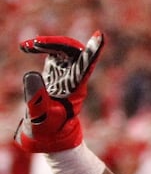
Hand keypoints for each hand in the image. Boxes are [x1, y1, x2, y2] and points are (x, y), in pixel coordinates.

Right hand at [14, 31, 103, 152]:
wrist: (49, 136)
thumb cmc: (47, 130)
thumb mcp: (39, 117)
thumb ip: (35, 98)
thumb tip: (32, 73)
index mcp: (75, 90)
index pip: (87, 66)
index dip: (92, 51)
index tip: (100, 36)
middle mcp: (74, 79)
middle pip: (75, 52)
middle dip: (57, 43)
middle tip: (35, 44)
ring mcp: (67, 75)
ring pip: (65, 50)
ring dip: (48, 43)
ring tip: (27, 46)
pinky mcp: (57, 73)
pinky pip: (55, 53)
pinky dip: (42, 46)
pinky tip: (26, 47)